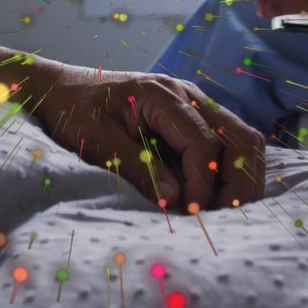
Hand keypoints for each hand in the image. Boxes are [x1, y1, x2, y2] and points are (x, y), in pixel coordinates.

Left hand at [26, 64, 265, 210]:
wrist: (64, 89)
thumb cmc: (75, 111)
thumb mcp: (96, 141)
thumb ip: (137, 167)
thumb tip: (176, 198)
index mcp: (162, 94)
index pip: (204, 142)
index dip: (203, 183)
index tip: (189, 213)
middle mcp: (188, 96)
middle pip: (240, 137)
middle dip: (238, 182)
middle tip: (218, 218)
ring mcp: (195, 106)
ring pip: (243, 140)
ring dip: (240, 178)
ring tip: (218, 211)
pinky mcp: (194, 119)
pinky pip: (228, 144)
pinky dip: (230, 172)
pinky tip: (211, 197)